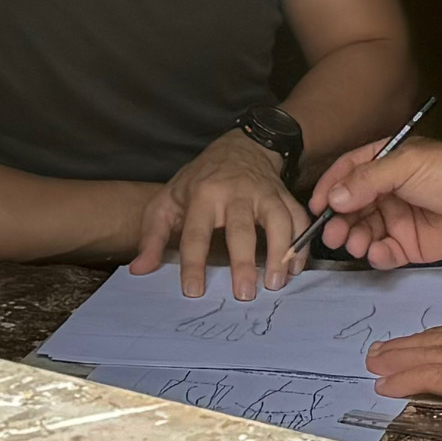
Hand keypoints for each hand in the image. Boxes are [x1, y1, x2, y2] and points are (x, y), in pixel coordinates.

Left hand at [129, 130, 310, 298]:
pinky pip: (299, 218)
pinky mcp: (284, 195)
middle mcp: (236, 193)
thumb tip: (140, 270)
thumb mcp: (168, 200)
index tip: (193, 291)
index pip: (196, 233)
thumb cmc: (201, 179)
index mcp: (203, 195)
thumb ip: (152, 236)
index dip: (193, 263)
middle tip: (245, 294)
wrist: (241, 146)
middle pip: (241, 229)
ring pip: (278, 220)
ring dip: (280, 252)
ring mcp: (264, 193)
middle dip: (244, 262)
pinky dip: (301, 242)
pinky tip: (296, 267)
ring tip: (278, 282)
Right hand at [307, 137, 441, 267]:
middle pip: (351, 207)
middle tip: (332, 234)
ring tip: (355, 243)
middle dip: (339, 221)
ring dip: (354, 238)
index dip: (330, 188)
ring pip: (364, 232)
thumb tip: (334, 198)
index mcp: (386, 164)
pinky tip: (379, 253)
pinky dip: (377, 255)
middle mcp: (388, 191)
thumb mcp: (405, 165)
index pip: (348, 173)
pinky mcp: (411, 246)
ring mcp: (399, 220)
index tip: (315, 207)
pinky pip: (385, 253)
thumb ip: (367, 181)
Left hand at [367, 325, 441, 427]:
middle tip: (382, 349)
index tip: (419, 341)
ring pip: (427, 354)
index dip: (436, 340)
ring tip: (374, 361)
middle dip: (409, 345)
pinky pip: (428, 376)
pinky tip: (384, 383)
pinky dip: (403, 377)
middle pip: (438, 341)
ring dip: (397, 357)